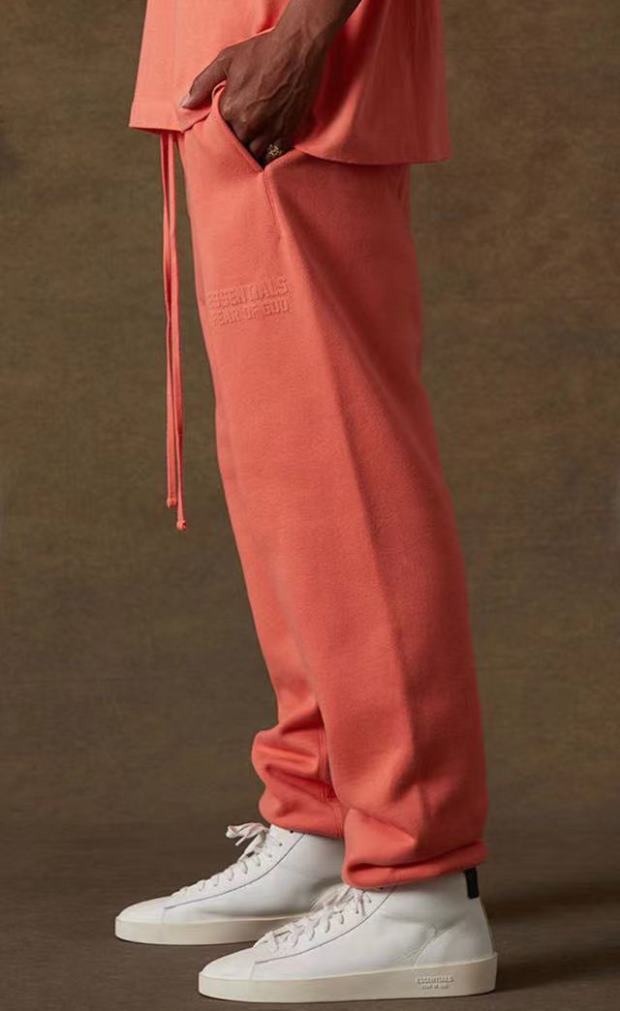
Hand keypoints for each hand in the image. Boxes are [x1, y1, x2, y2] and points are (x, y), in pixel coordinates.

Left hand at [179, 19, 334, 164]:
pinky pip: (274, 154)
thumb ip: (203, 84)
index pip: (218, 133)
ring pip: (255, 154)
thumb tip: (185, 104)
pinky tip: (268, 143)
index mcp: (230, 109)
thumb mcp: (226, 61)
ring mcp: (269, 131)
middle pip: (236, 147)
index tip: (224, 129)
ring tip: (252, 143)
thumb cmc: (262, 52)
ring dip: (252, 150)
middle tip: (239, 137)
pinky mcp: (287, 133)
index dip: (221, 132)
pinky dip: (270, 152)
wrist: (298, 49)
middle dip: (236, 143)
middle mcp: (248, 125)